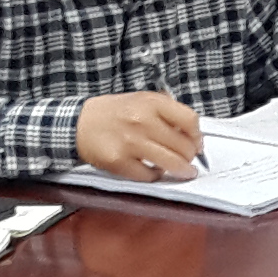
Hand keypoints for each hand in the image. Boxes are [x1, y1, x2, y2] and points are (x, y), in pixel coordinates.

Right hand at [74, 92, 205, 180]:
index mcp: (151, 103)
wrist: (79, 123)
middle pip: (183, 146)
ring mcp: (131, 142)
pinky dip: (156, 176)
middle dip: (190, 156)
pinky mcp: (119, 161)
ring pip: (171, 163)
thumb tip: (192, 133)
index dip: (197, 136)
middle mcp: (142, 121)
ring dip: (182, 170)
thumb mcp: (142, 100)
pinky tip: (154, 171)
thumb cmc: (114, 113)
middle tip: (189, 160)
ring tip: (184, 172)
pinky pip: (149, 175)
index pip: (190, 120)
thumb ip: (167, 112)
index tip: (197, 143)